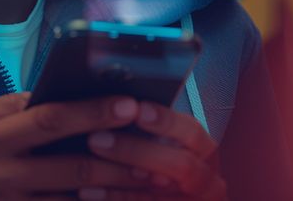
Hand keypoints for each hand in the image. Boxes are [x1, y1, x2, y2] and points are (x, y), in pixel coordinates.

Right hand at [0, 92, 153, 199]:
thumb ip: (12, 107)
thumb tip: (59, 93)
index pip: (49, 117)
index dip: (92, 111)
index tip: (129, 104)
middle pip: (68, 161)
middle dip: (116, 153)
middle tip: (153, 146)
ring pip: (70, 196)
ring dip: (111, 188)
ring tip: (148, 179)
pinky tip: (112, 199)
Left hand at [85, 101, 226, 199]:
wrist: (152, 193)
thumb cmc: (150, 162)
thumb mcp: (155, 142)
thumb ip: (141, 125)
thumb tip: (114, 102)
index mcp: (204, 152)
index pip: (191, 132)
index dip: (165, 121)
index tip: (137, 109)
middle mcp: (207, 181)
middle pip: (179, 165)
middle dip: (136, 151)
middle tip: (96, 139)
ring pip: (157, 191)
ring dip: (118, 177)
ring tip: (87, 164)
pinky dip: (113, 198)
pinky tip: (86, 191)